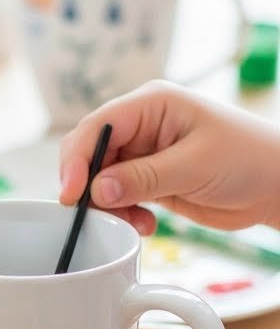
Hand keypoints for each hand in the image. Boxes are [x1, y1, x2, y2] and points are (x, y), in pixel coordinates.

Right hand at [58, 81, 279, 234]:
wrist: (278, 185)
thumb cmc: (249, 158)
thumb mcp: (194, 166)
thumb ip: (143, 178)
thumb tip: (96, 190)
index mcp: (151, 104)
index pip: (98, 126)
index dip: (77, 159)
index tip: (71, 194)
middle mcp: (143, 125)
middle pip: (92, 153)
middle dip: (89, 186)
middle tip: (93, 216)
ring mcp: (145, 153)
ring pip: (101, 179)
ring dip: (108, 206)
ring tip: (134, 223)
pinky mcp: (151, 178)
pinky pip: (120, 196)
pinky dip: (123, 214)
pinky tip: (144, 224)